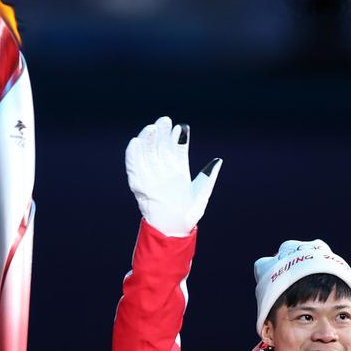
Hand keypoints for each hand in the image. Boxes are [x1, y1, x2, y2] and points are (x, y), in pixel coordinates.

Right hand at [125, 116, 221, 236]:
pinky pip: (134, 167)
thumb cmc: (188, 215)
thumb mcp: (202, 194)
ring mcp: (151, 176)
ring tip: (151, 127)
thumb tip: (217, 161)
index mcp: (178, 171)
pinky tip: (136, 142)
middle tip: (164, 120)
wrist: (174, 231)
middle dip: (162, 134)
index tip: (182, 127)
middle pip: (161, 147)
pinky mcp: (139, 184)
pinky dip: (133, 154)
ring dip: (148, 140)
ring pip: (147, 154)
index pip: (177, 150)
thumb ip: (208, 178)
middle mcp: (163, 171)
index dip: (179, 138)